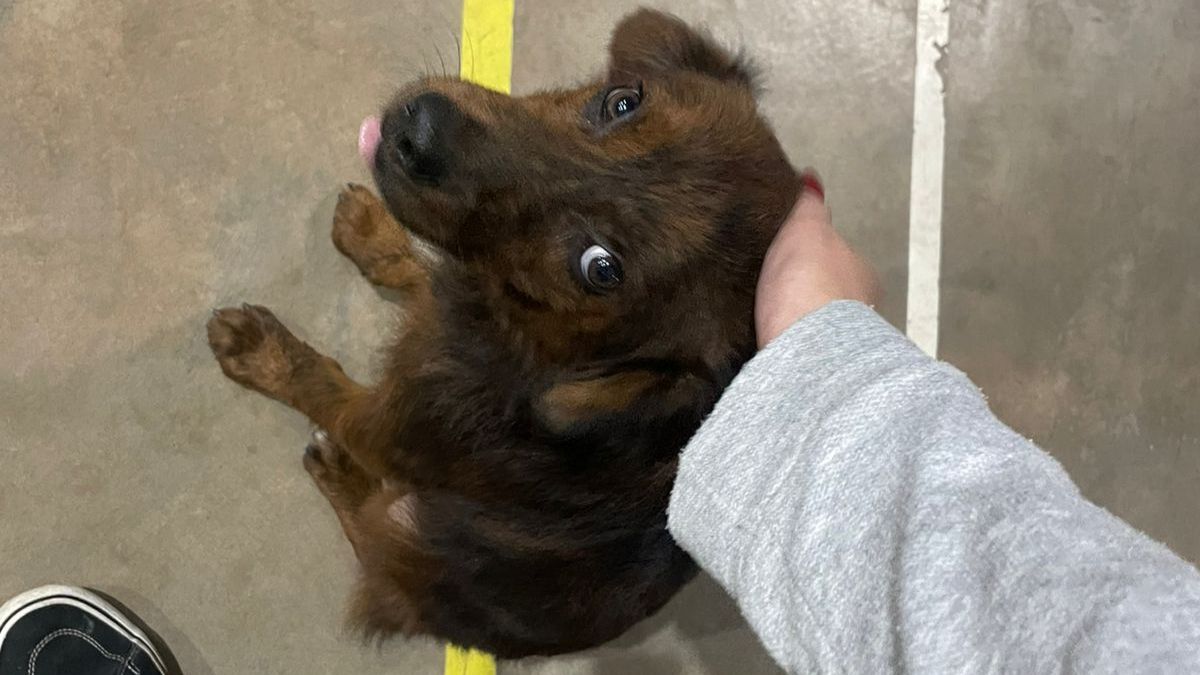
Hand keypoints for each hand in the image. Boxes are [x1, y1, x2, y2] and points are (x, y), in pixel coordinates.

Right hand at [755, 172, 882, 347]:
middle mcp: (863, 308)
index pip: (839, 257)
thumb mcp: (805, 229)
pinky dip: (796, 347)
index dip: (816, 256)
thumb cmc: (809, 282)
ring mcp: (847, 344)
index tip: (791, 259)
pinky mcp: (825, 372)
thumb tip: (812, 177)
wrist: (810, 347)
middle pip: (832, 294)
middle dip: (808, 292)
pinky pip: (809, 353)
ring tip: (768, 319)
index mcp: (862, 272)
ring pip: (822, 326)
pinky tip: (774, 345)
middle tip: (774, 290)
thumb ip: (809, 206)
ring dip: (803, 323)